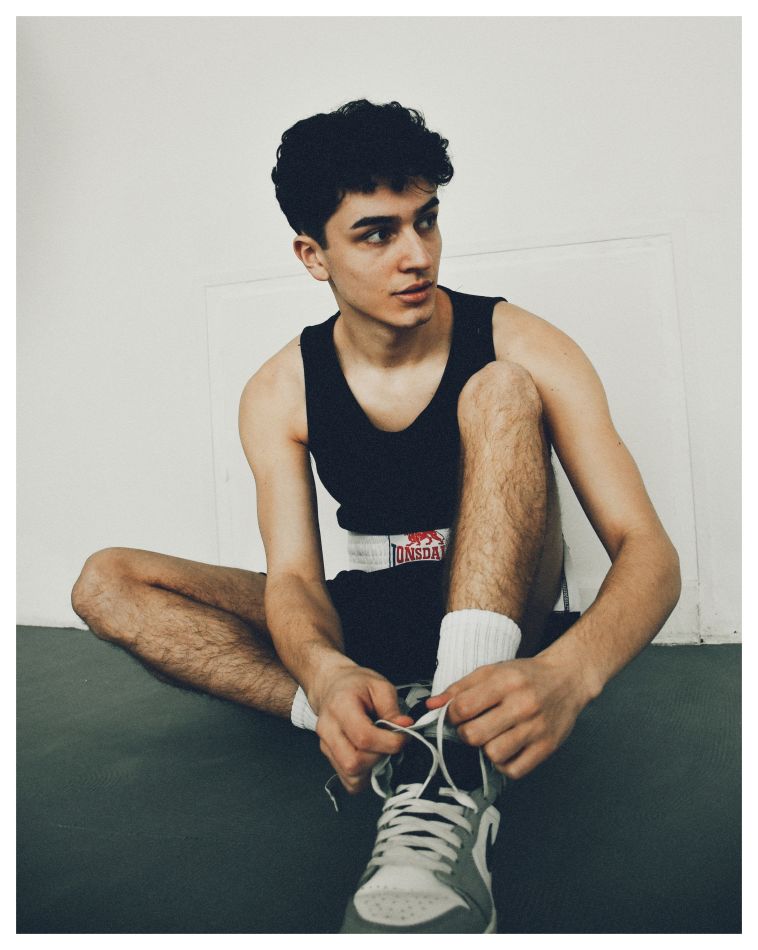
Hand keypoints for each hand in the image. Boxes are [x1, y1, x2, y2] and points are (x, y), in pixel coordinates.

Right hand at [312, 665, 412, 794]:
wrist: (333, 686)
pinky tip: (372, 759)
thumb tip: (405, 727)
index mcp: (340, 707)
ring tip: (381, 750)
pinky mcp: (329, 757)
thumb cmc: (356, 685)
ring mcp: (326, 746)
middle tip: (390, 743)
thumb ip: (392, 708)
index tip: (404, 736)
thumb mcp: (380, 686)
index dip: (389, 742)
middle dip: (380, 758)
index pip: (363, 737)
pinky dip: (365, 777)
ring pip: (350, 776)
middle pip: (352, 762)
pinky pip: (348, 780)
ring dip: (373, 769)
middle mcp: (328, 729)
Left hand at [426, 654, 590, 778]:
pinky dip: (504, 764)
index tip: (458, 715)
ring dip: (486, 749)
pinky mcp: (547, 747)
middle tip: (474, 727)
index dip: (452, 715)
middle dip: (466, 734)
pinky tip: (506, 749)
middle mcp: (523, 705)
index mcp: (506, 682)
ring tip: (493, 737)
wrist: (568, 679)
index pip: (463, 708)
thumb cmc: (526, 675)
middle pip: (475, 735)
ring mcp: (536, 728)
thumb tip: (431, 705)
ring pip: (494, 754)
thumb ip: (459, 687)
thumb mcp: (492, 671)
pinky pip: (514, 770)